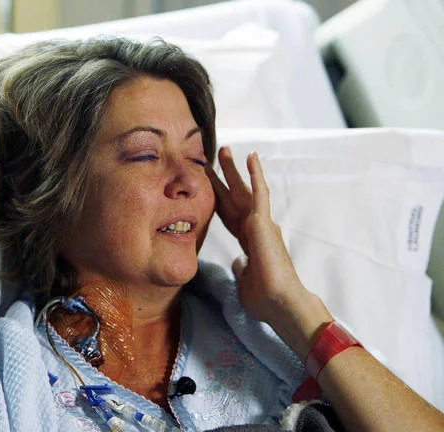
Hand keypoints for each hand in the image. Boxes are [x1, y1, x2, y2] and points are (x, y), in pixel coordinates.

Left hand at [207, 147, 328, 346]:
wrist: (279, 304)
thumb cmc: (264, 300)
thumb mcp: (244, 281)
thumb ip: (241, 268)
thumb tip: (238, 262)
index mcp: (249, 241)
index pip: (229, 215)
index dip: (218, 199)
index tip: (207, 186)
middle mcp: (255, 229)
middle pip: (233, 197)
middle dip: (222, 178)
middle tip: (211, 158)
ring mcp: (261, 224)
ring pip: (244, 190)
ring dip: (234, 170)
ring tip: (225, 149)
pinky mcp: (265, 223)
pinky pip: (260, 193)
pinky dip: (255, 174)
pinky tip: (251, 157)